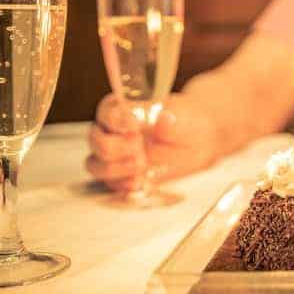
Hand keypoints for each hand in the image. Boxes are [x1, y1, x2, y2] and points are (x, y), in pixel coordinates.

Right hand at [86, 93, 231, 191]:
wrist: (198, 140)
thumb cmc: (183, 120)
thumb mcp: (178, 113)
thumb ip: (167, 116)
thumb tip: (162, 119)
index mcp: (120, 109)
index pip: (105, 113)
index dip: (115, 121)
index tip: (132, 126)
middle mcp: (112, 132)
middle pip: (96, 141)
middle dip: (114, 147)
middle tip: (137, 147)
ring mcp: (115, 156)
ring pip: (96, 165)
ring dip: (115, 168)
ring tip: (140, 165)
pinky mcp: (121, 175)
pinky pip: (111, 183)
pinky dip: (123, 184)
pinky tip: (139, 181)